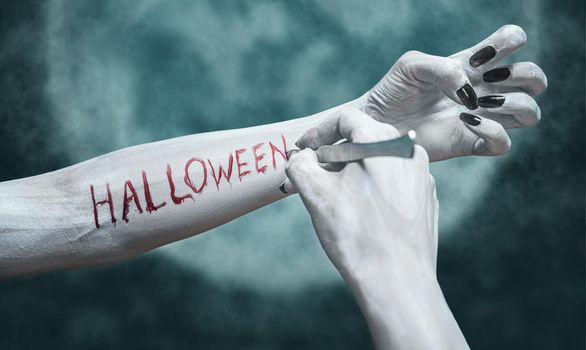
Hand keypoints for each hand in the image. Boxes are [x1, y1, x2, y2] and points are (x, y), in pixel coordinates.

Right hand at [286, 108, 467, 348]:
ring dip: (353, 172)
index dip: (317, 132)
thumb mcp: (315, 193)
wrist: (397, 282)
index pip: (345, 119)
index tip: (302, 150)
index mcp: (383, 141)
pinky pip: (394, 181)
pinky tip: (361, 213)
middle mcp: (410, 151)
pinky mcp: (426, 199)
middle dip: (334, 155)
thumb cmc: (356, 234)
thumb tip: (301, 157)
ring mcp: (422, 176)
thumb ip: (301, 164)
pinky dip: (373, 188)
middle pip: (363, 139)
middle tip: (313, 175)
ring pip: (380, 161)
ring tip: (335, 197)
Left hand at [360, 25, 546, 160]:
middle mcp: (483, 90)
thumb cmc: (393, 91)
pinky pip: (503, 143)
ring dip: (514, 104)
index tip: (484, 54)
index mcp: (472, 65)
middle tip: (491, 78)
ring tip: (477, 103)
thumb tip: (467, 88)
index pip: (510, 42)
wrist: (377, 125)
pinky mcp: (470, 143)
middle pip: (534, 80)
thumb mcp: (411, 66)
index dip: (511, 40)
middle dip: (527, 75)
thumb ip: (442, 67)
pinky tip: (466, 121)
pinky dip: (493, 131)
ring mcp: (481, 117)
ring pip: (529, 112)